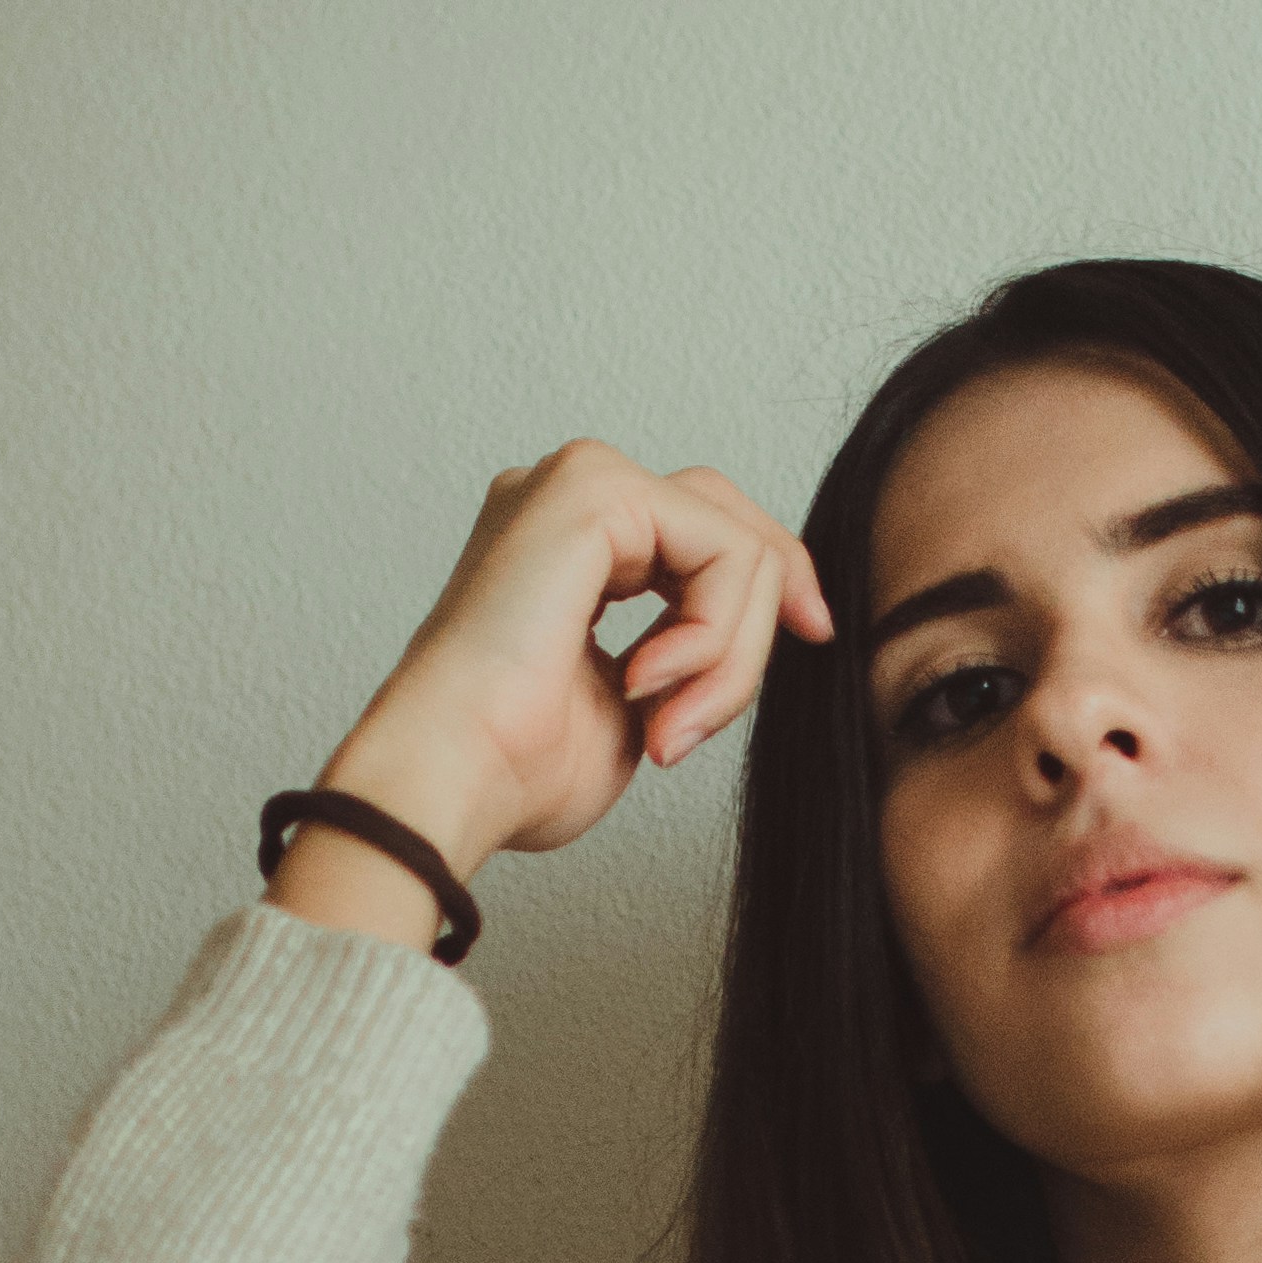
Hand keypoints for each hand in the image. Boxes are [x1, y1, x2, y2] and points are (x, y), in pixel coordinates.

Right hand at [281, 443, 834, 910]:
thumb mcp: (635, 707)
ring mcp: (577, 483)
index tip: (812, 633)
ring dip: (731, 652)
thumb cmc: (514, 768)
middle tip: (789, 656)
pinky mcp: (593, 491)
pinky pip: (722, 550)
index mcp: (567, 544)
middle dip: (773, 594)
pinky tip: (649, 685)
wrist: (449, 779)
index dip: (765, 581)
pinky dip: (714, 634)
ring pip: (734, 541)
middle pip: (726, 515)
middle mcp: (566, 498)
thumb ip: (685, 659)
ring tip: (669, 722)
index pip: (699, 528)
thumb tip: (743, 648)